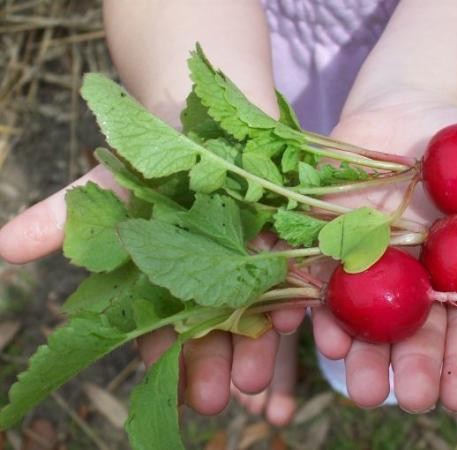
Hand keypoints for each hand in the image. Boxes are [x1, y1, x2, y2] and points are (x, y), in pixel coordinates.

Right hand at [0, 166, 304, 414]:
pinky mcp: (282, 240)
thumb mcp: (101, 188)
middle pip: (214, 333)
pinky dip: (292, 296)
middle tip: (224, 397)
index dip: (173, 365)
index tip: (186, 397)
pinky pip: (290, 274)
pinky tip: (294, 319)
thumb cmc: (143, 157)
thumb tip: (1, 248)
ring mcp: (248, 262)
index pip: (166, 335)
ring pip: (254, 313)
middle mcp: (208, 280)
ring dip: (258, 347)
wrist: (196, 118)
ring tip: (257, 376)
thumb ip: (60, 221)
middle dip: (216, 366)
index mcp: (164, 283)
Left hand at [311, 88, 456, 411]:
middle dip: (412, 368)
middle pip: (413, 332)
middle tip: (411, 399)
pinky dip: (322, 310)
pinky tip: (327, 336)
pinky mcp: (330, 245)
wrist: (404, 111)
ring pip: (366, 320)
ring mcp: (370, 265)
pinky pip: (322, 283)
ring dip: (364, 355)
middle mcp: (414, 279)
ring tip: (364, 389)